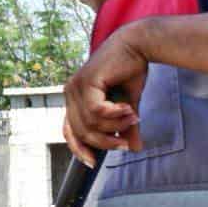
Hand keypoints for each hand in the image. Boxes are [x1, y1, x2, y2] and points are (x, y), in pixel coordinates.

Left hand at [63, 27, 147, 164]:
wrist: (138, 44)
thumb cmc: (130, 70)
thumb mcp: (128, 106)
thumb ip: (125, 127)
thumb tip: (134, 148)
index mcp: (75, 99)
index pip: (69, 131)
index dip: (79, 149)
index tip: (92, 163)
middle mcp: (70, 93)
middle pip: (80, 131)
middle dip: (104, 141)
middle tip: (125, 142)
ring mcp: (76, 86)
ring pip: (89, 123)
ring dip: (114, 126)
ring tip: (133, 117)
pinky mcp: (87, 81)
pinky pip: (96, 110)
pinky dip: (113, 114)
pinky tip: (128, 109)